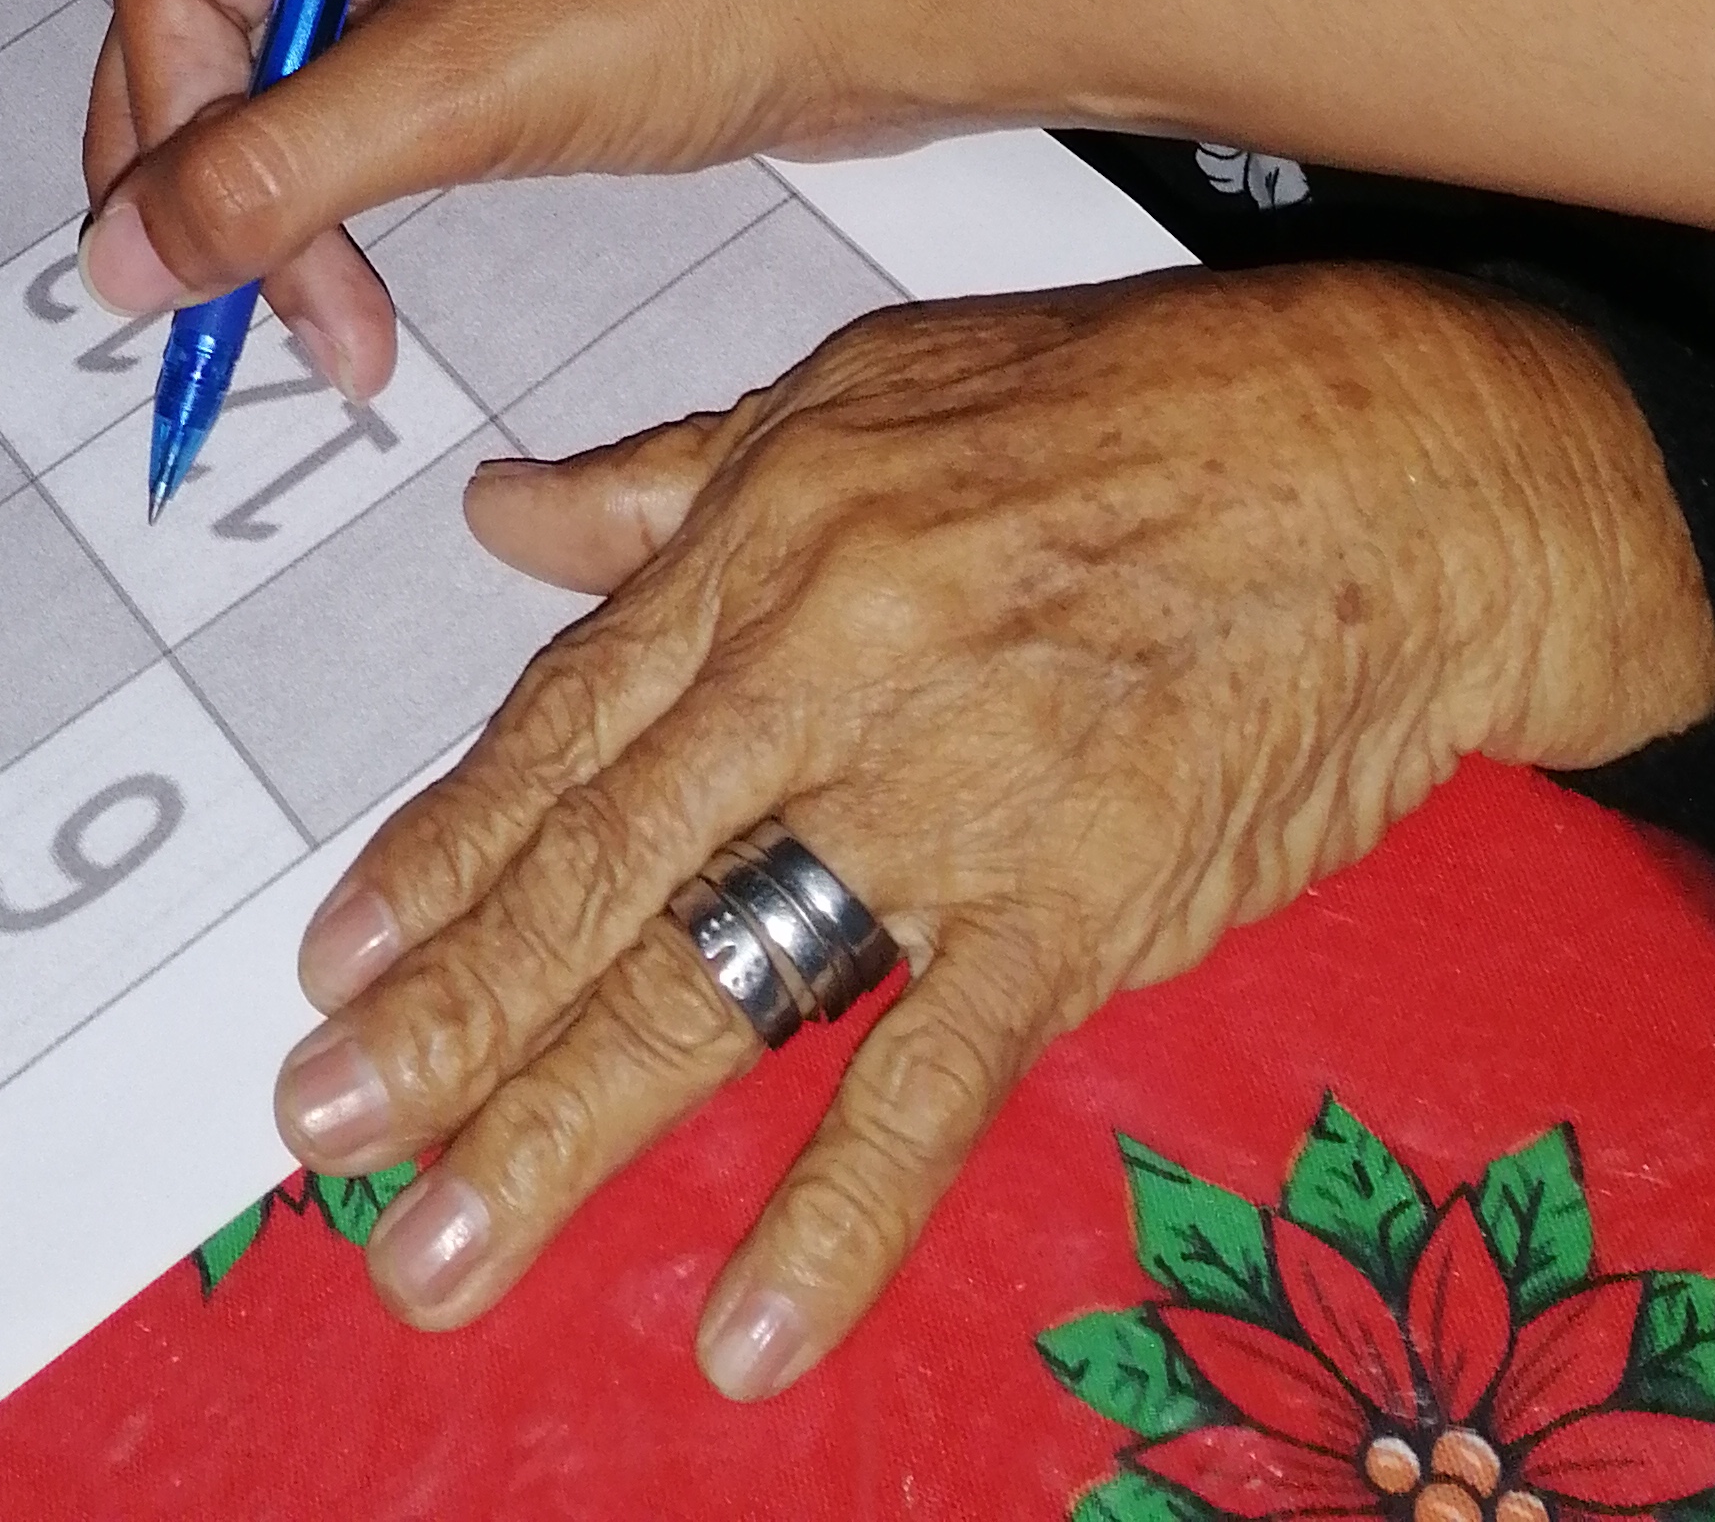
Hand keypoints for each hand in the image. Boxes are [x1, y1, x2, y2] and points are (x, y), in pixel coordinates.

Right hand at [79, 0, 869, 392]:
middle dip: (225, 192)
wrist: (887, 5)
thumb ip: (273, 173)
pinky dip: (346, 197)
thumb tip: (116, 265)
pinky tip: (358, 293)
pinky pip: (355, 101)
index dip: (157, 142)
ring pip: (280, 84)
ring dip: (288, 215)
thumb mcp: (459, 89)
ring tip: (339, 340)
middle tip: (241, 332)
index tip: (163, 284)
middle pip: (214, 35)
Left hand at [260, 267, 1714, 1387]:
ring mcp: (944, 801)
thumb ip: (670, 478)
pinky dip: (839, 1213)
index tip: (337, 965)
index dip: (441, 856)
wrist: (1388, 471)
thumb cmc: (1135, 405)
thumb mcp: (866, 387)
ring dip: (567, 1125)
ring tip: (445, 1245)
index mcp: (764, 539)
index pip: (565, 728)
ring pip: (715, 982)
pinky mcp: (1076, 910)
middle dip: (449, 1018)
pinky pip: (933, 1080)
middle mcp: (823, 669)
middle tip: (325, 1137)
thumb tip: (504, 513)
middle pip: (598, 872)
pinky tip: (750, 1326)